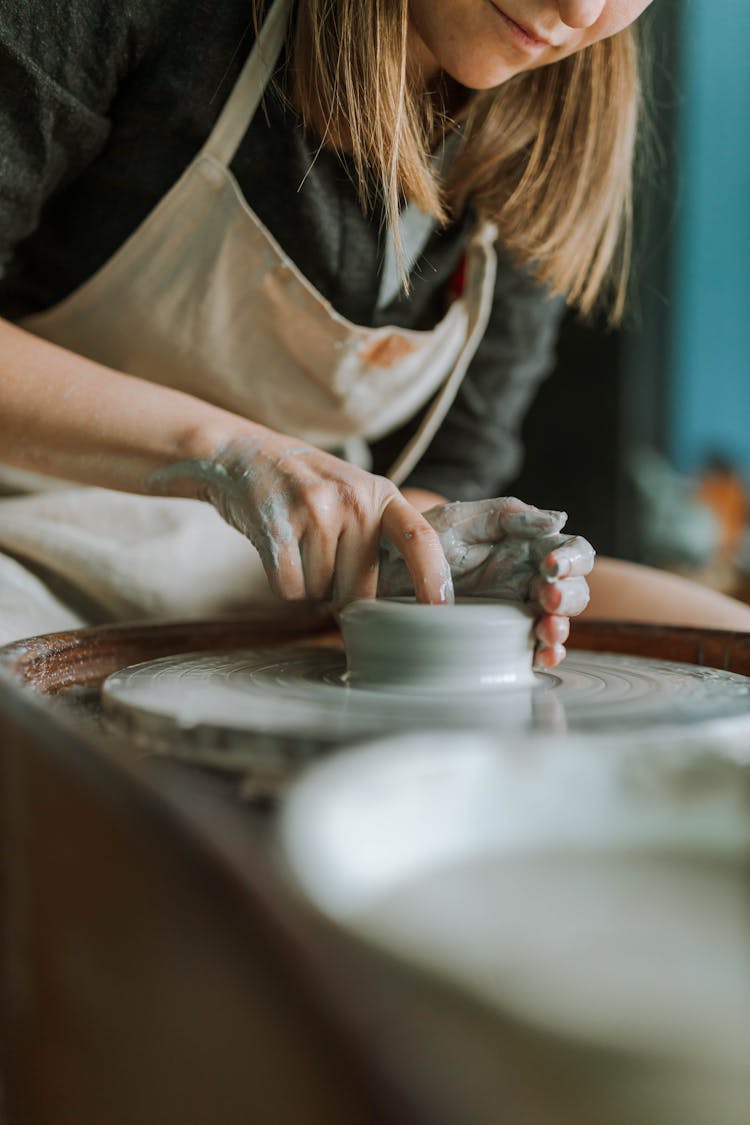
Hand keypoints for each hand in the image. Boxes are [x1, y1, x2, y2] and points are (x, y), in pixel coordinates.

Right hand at [149, 432, 452, 606]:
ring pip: (321, 592)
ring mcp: (314, 510)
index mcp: (380, 494)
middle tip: (323, 556)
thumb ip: (381, 533)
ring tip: (298, 545)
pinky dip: (284, 583)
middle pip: (360, 588)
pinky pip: (290, 588)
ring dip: (308, 583)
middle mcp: (353, 499)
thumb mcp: (356, 493)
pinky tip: (279, 552)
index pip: (419, 537)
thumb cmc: (308, 487)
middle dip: (341, 591)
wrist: (244, 454)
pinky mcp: (277, 527)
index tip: (441, 608)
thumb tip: (402, 601)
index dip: (433, 576)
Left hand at [378, 497, 594, 667]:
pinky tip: (539, 654)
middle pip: (574, 590)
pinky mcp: (499, 639)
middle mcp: (528, 579)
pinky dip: (544, 654)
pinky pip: (532, 650)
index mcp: (527, 547)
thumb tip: (558, 519)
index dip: (573, 559)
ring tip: (547, 629)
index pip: (572, 551)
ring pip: (557, 622)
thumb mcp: (460, 519)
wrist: (379, 573)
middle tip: (548, 598)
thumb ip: (508, 515)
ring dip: (561, 627)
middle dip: (569, 596)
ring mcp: (515, 611)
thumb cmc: (420, 539)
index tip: (551, 566)